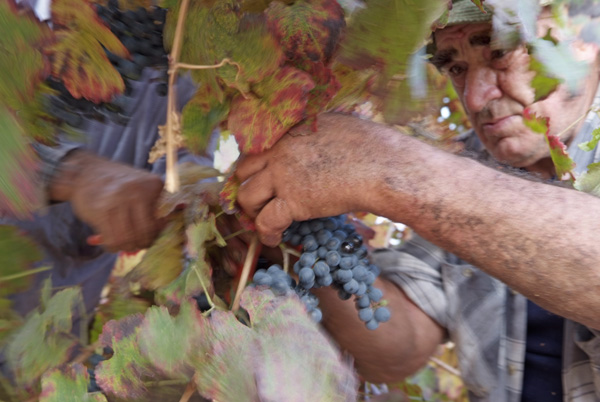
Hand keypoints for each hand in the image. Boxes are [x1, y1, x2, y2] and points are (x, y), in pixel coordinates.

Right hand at [49, 150, 164, 251]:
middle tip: (136, 244)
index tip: (148, 236)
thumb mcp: (142, 187)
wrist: (84, 172)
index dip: (155, 234)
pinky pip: (112, 239)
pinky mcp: (101, 210)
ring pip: (128, 239)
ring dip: (126, 246)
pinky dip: (112, 246)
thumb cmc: (118, 184)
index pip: (161, 221)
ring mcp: (119, 200)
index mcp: (153, 184)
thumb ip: (155, 205)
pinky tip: (110, 241)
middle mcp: (138, 191)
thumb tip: (164, 228)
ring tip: (123, 243)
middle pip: (145, 232)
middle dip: (142, 243)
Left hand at [235, 113, 392, 245]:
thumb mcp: (335, 126)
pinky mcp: (293, 200)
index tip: (260, 180)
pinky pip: (265, 221)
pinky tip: (273, 239)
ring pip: (246, 196)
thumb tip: (312, 142)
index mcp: (289, 130)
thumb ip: (314, 134)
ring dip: (252, 211)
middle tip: (257, 201)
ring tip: (263, 220)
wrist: (383, 167)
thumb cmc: (373, 148)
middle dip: (247, 187)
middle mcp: (280, 149)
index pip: (256, 148)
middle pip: (243, 170)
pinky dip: (266, 234)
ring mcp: (283, 174)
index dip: (255, 168)